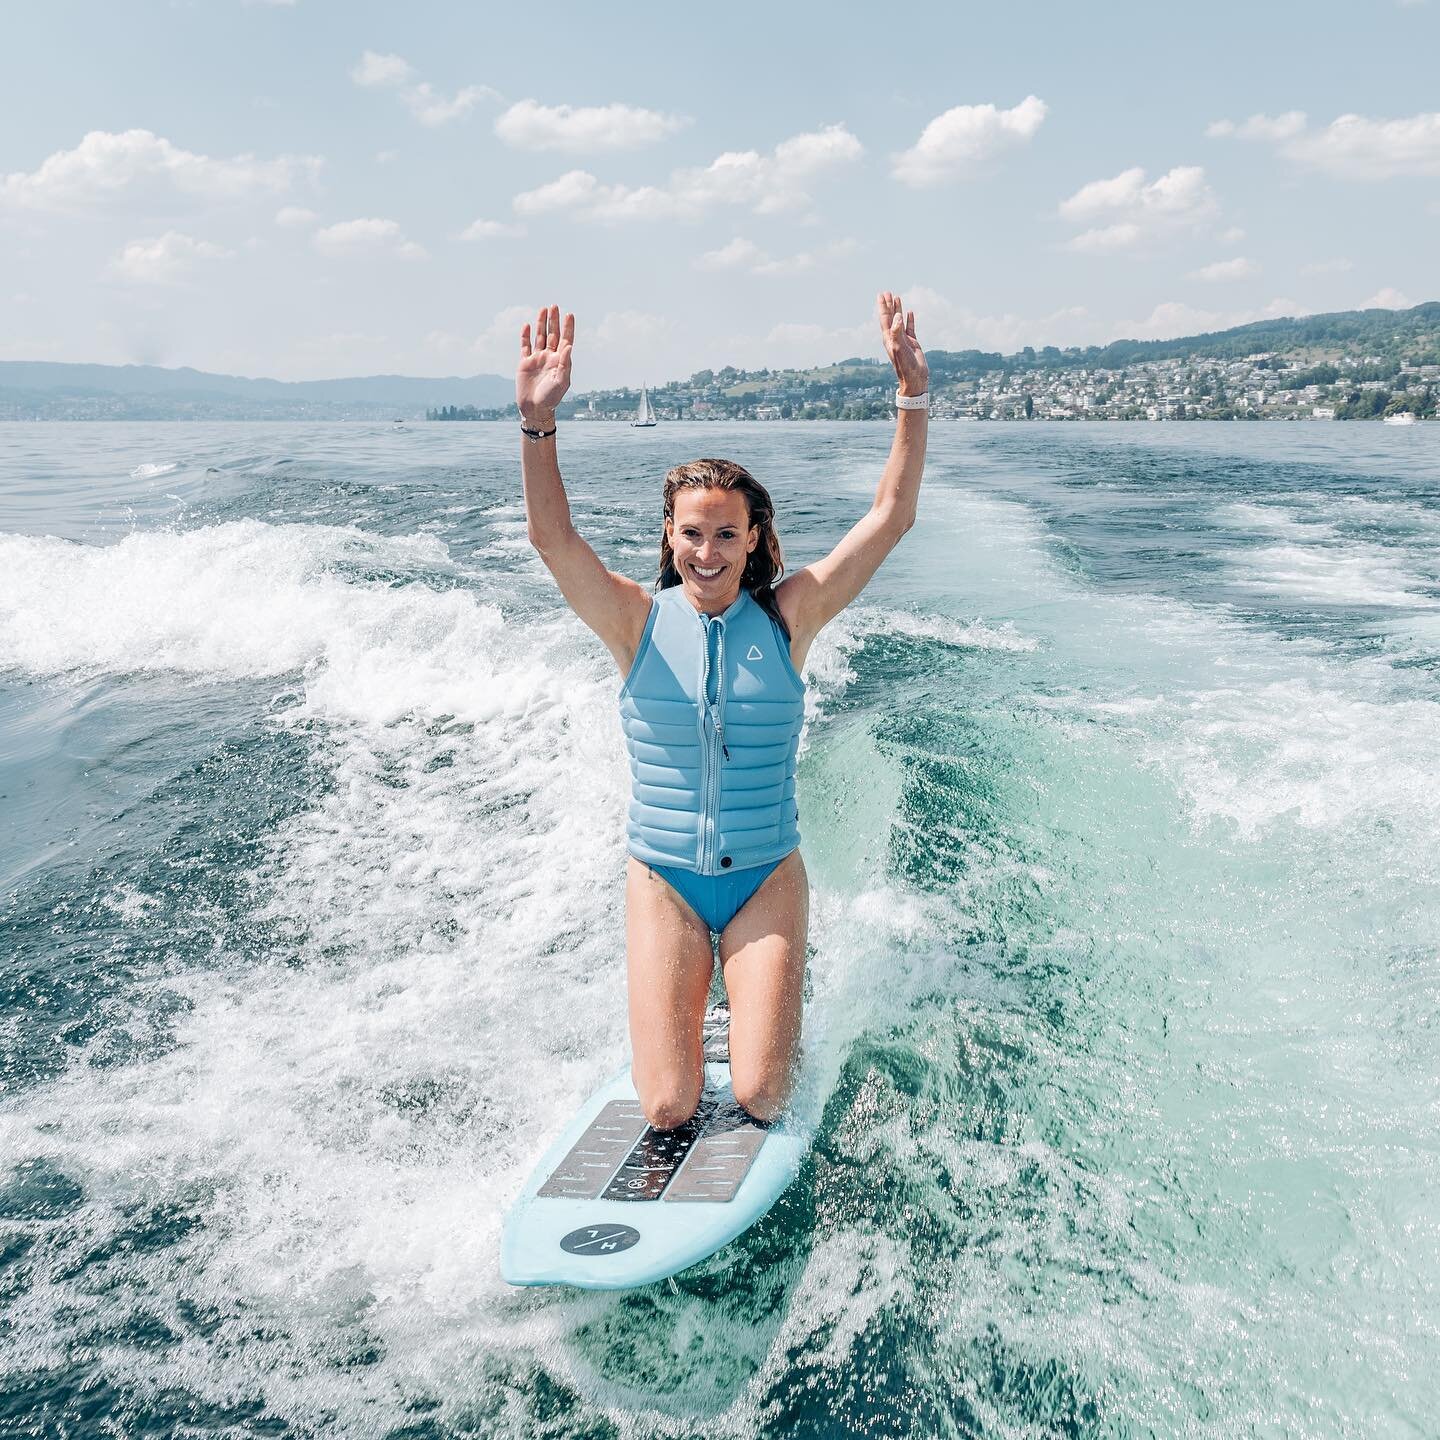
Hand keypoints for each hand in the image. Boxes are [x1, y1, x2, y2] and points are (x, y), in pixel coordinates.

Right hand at [516, 304, 573, 421]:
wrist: (535, 409)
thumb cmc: (551, 397)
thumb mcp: (561, 381)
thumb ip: (565, 363)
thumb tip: (569, 346)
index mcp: (560, 361)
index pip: (565, 340)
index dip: (568, 327)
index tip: (569, 314)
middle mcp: (549, 357)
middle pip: (552, 334)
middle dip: (554, 321)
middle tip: (555, 306)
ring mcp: (537, 359)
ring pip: (539, 336)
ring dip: (541, 323)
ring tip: (543, 309)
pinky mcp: (524, 363)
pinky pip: (525, 346)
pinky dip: (525, 335)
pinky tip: (527, 325)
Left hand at [877, 291, 927, 396]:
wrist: (914, 378)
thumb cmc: (905, 365)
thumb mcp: (899, 347)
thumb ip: (897, 331)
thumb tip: (897, 315)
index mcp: (888, 338)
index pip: (884, 318)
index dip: (883, 306)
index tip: (881, 295)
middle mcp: (894, 337)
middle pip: (890, 317)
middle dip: (888, 305)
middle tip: (887, 292)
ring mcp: (903, 339)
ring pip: (899, 320)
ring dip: (898, 309)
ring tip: (897, 297)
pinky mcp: (912, 343)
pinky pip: (910, 328)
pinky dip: (909, 319)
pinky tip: (909, 312)